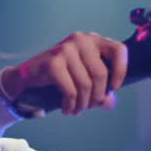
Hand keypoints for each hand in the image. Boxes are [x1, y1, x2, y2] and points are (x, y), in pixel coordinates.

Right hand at [0, 32, 128, 114]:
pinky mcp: (53, 62)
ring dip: (82, 104)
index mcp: (94, 41)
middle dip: (97, 96)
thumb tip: (108, 102)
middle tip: (89, 106)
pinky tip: (67, 109)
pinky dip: (70, 104)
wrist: (30, 77)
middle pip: (100, 74)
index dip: (120, 71)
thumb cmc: (62, 78)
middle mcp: (81, 40)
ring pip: (85, 84)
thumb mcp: (86, 82)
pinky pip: (70, 90)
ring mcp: (66, 49)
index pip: (119, 50)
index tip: (114, 88)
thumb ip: (102, 92)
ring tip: (77, 110)